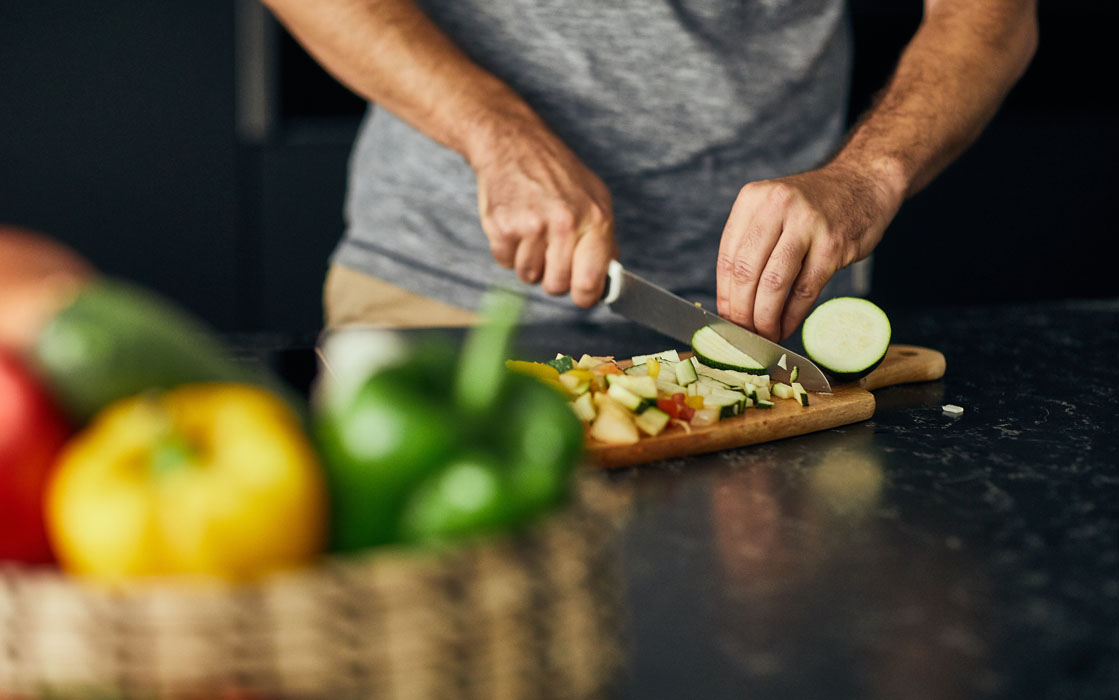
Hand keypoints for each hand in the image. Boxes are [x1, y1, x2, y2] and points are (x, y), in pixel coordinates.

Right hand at [468, 115, 616, 307]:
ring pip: (529, 276)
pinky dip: (508, 251)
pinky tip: (515, 224)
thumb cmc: (558, 175)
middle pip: (557, 285)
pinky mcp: (502, 227)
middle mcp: (565, 223)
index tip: (580, 295)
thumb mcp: (595, 198)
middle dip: (553, 277)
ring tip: (532, 231)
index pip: (591, 281)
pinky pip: (505, 263)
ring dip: (529, 262)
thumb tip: (606, 282)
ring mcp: (531, 226)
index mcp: (595, 219)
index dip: (584, 296)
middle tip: (551, 254)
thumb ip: (603, 241)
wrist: (514, 144)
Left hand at [715, 164, 900, 340]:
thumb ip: (750, 245)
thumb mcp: (772, 209)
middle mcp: (777, 206)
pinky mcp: (833, 245)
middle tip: (742, 334)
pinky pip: (804, 290)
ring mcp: (807, 225)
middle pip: (746, 271)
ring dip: (765, 318)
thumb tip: (731, 301)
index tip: (725, 319)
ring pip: (773, 284)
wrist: (863, 183)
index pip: (728, 257)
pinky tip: (786, 327)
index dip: (725, 296)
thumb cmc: (812, 206)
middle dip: (741, 312)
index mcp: (753, 198)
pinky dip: (792, 316)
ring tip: (763, 335)